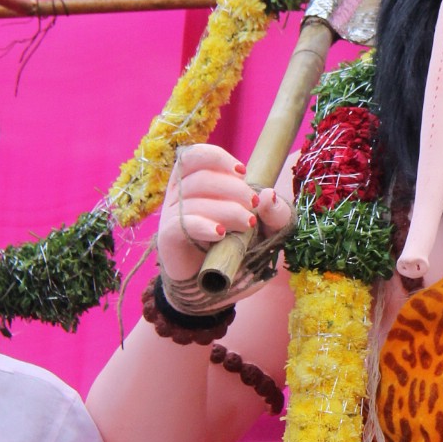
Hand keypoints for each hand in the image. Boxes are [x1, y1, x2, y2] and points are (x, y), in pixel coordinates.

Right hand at [158, 146, 290, 284]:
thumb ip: (273, 214)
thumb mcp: (266, 230)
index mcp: (194, 183)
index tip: (242, 172)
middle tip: (253, 205)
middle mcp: (178, 195)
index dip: (216, 157)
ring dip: (226, 209)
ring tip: (247, 224)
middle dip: (233, 188)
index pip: (194, 156)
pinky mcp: (169, 239)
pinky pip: (182, 224)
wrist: (214, 286)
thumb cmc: (238, 248)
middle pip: (200, 177)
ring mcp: (171, 216)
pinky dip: (203, 225)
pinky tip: (220, 234)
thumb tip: (269, 194)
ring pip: (193, 199)